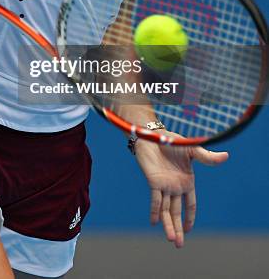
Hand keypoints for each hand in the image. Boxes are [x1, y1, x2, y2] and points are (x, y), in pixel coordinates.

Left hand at [133, 133, 228, 247]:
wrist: (153, 135)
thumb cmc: (172, 141)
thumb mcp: (192, 150)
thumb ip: (206, 157)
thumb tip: (226, 156)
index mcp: (186, 182)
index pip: (190, 204)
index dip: (189, 217)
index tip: (189, 230)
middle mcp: (175, 187)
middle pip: (176, 212)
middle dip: (178, 228)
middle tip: (179, 245)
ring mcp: (163, 185)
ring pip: (166, 209)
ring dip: (168, 225)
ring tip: (171, 239)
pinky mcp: (153, 181)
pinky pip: (155, 199)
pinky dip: (155, 211)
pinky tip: (154, 222)